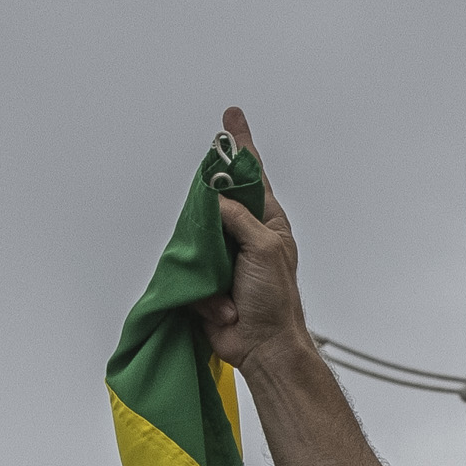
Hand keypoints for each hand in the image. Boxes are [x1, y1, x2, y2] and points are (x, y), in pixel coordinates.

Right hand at [205, 106, 311, 364]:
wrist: (262, 347)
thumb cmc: (276, 300)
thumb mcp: (263, 248)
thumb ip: (237, 217)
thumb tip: (215, 200)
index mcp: (268, 223)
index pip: (251, 176)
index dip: (240, 147)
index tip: (231, 118)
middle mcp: (245, 236)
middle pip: (216, 203)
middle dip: (210, 216)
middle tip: (219, 237)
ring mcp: (224, 258)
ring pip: (196, 237)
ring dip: (208, 265)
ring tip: (229, 287)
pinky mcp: (206, 281)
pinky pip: (189, 271)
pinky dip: (203, 291)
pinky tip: (223, 307)